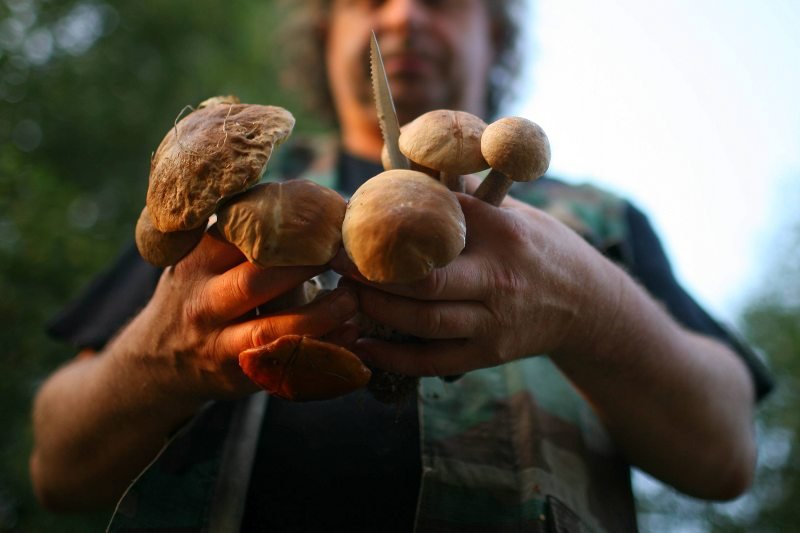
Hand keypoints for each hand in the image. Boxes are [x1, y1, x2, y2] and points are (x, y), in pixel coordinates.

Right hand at [117, 231, 359, 400]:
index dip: (289, 228)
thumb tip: (313, 202)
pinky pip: (285, 361)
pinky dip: (323, 348)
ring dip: (322, 312)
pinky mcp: (238, 374)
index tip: (326, 220)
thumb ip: (243, 237)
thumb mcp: (203, 260)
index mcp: (199, 259)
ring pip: (274, 327)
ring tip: (351, 298)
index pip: (242, 235)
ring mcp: (218, 341)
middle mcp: (203, 300)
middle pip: (258, 278)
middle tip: (345, 256)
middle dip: (308, 265)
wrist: (157, 361)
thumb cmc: (198, 295)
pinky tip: (350, 334)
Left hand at [332, 189, 609, 376]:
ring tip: (346, 294)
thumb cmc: (538, 249)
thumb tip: (408, 167)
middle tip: (337, 260)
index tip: (353, 220)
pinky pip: (431, 360)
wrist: (586, 304)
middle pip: (423, 280)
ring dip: (376, 308)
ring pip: (422, 320)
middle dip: (371, 272)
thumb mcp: (512, 213)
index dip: (389, 224)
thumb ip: (464, 200)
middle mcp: (498, 279)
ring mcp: (493, 322)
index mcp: (503, 234)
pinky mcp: (487, 354)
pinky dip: (392, 356)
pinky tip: (363, 346)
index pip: (437, 225)